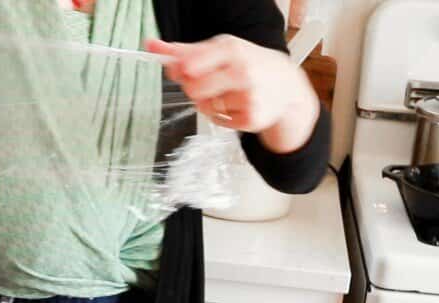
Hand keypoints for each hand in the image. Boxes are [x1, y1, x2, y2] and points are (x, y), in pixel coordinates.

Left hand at [147, 36, 319, 153]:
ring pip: (204, 106)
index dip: (181, 69)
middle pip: (194, 88)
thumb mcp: (222, 50)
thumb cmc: (248, 64)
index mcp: (232, 50)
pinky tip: (236, 105)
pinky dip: (221, 116)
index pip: (193, 61)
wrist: (287, 88)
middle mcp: (242, 71)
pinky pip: (217, 120)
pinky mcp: (250, 119)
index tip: (180, 70)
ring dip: (207, 102)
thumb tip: (151, 45)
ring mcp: (247, 96)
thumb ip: (185, 51)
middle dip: (192, 88)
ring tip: (226, 93)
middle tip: (205, 83)